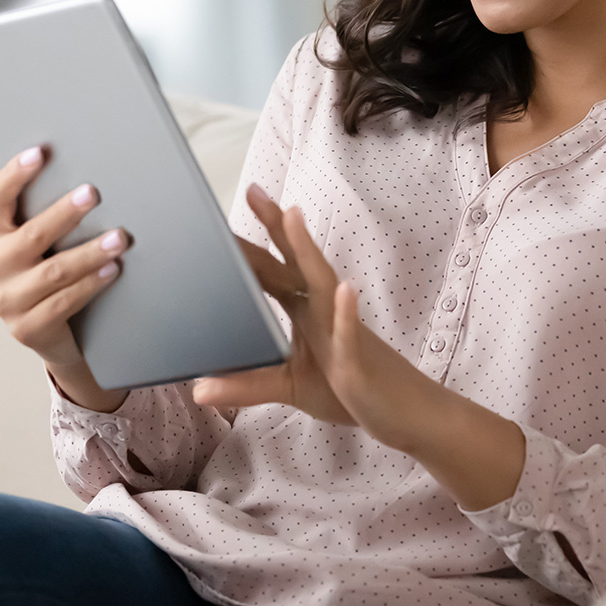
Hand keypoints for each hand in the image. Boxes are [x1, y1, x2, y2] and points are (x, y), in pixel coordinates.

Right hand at [0, 145, 128, 412]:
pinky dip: (90, 285)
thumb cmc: (36, 264)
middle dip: (64, 214)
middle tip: (93, 193)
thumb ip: (5, 194)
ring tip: (119, 238)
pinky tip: (113, 270)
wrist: (44, 329)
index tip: (40, 152)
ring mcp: (7, 301)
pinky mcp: (27, 329)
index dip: (14, 174)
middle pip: (31, 236)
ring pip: (53, 273)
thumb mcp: (19, 231)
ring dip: (89, 254)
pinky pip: (64, 303)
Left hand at [198, 184, 528, 509]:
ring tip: (293, 217)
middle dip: (277, 228)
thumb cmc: (351, 391)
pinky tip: (345, 292)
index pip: (274, 272)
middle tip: (255, 192)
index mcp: (307, 313)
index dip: (252, 244)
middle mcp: (323, 312)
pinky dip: (346, 313)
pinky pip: (351, 334)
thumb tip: (198, 391)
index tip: (228, 215)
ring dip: (307, 251)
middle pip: (295, 264)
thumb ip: (247, 386)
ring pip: (323, 285)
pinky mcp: (358, 359)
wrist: (408, 413)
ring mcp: (342, 330)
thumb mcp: (290, 389)